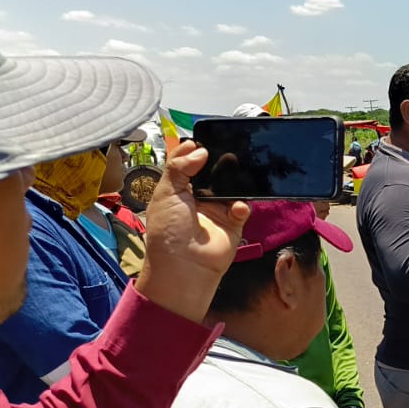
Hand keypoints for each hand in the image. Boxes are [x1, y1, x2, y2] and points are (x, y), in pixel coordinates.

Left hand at [137, 141, 250, 322]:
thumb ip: (179, 167)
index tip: (204, 140)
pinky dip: (242, 205)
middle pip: (213, 173)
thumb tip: (199, 150)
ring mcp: (217, 210)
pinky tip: (236, 207)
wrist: (184, 266)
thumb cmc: (168, 230)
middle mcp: (198, 198)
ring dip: (235, 180)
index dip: (195, 152)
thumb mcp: (166, 192)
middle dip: (220, 163)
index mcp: (177, 189)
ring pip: (231, 187)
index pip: (188, 164)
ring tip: (239, 171)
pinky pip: (242, 208)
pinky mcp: (233, 224)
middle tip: (229, 150)